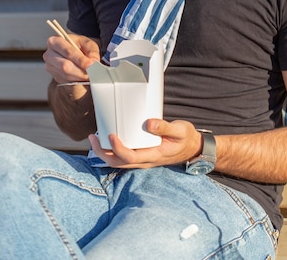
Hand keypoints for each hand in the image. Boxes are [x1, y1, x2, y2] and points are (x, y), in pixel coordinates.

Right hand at [43, 34, 100, 83]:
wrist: (71, 55)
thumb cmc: (79, 47)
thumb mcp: (88, 43)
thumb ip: (92, 51)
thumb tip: (93, 62)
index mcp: (55, 41)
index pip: (68, 52)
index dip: (80, 59)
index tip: (91, 65)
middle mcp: (49, 55)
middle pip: (65, 66)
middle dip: (80, 71)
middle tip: (93, 73)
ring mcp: (50, 67)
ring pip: (66, 76)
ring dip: (80, 77)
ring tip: (91, 76)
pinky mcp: (54, 76)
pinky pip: (66, 81)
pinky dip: (77, 81)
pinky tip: (84, 78)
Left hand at [88, 119, 202, 168]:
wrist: (194, 148)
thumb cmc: (187, 138)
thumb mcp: (180, 130)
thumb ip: (165, 127)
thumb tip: (149, 123)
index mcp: (153, 155)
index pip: (130, 157)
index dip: (118, 148)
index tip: (111, 135)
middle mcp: (145, 161)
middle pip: (118, 163)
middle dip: (102, 153)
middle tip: (92, 138)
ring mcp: (143, 160)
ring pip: (118, 163)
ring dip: (104, 153)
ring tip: (95, 139)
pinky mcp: (142, 155)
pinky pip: (123, 158)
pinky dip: (112, 151)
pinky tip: (108, 139)